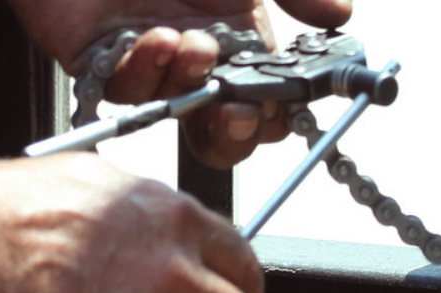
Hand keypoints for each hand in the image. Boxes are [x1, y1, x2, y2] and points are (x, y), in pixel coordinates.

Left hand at [7, 0, 353, 167]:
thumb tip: (342, 14)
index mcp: (237, 35)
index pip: (264, 100)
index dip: (274, 112)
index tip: (281, 103)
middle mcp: (195, 55)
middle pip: (218, 126)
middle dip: (234, 129)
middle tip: (241, 111)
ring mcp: (148, 61)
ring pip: (173, 108)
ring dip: (189, 84)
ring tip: (194, 45)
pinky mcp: (99, 60)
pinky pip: (125, 89)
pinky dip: (145, 71)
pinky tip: (156, 40)